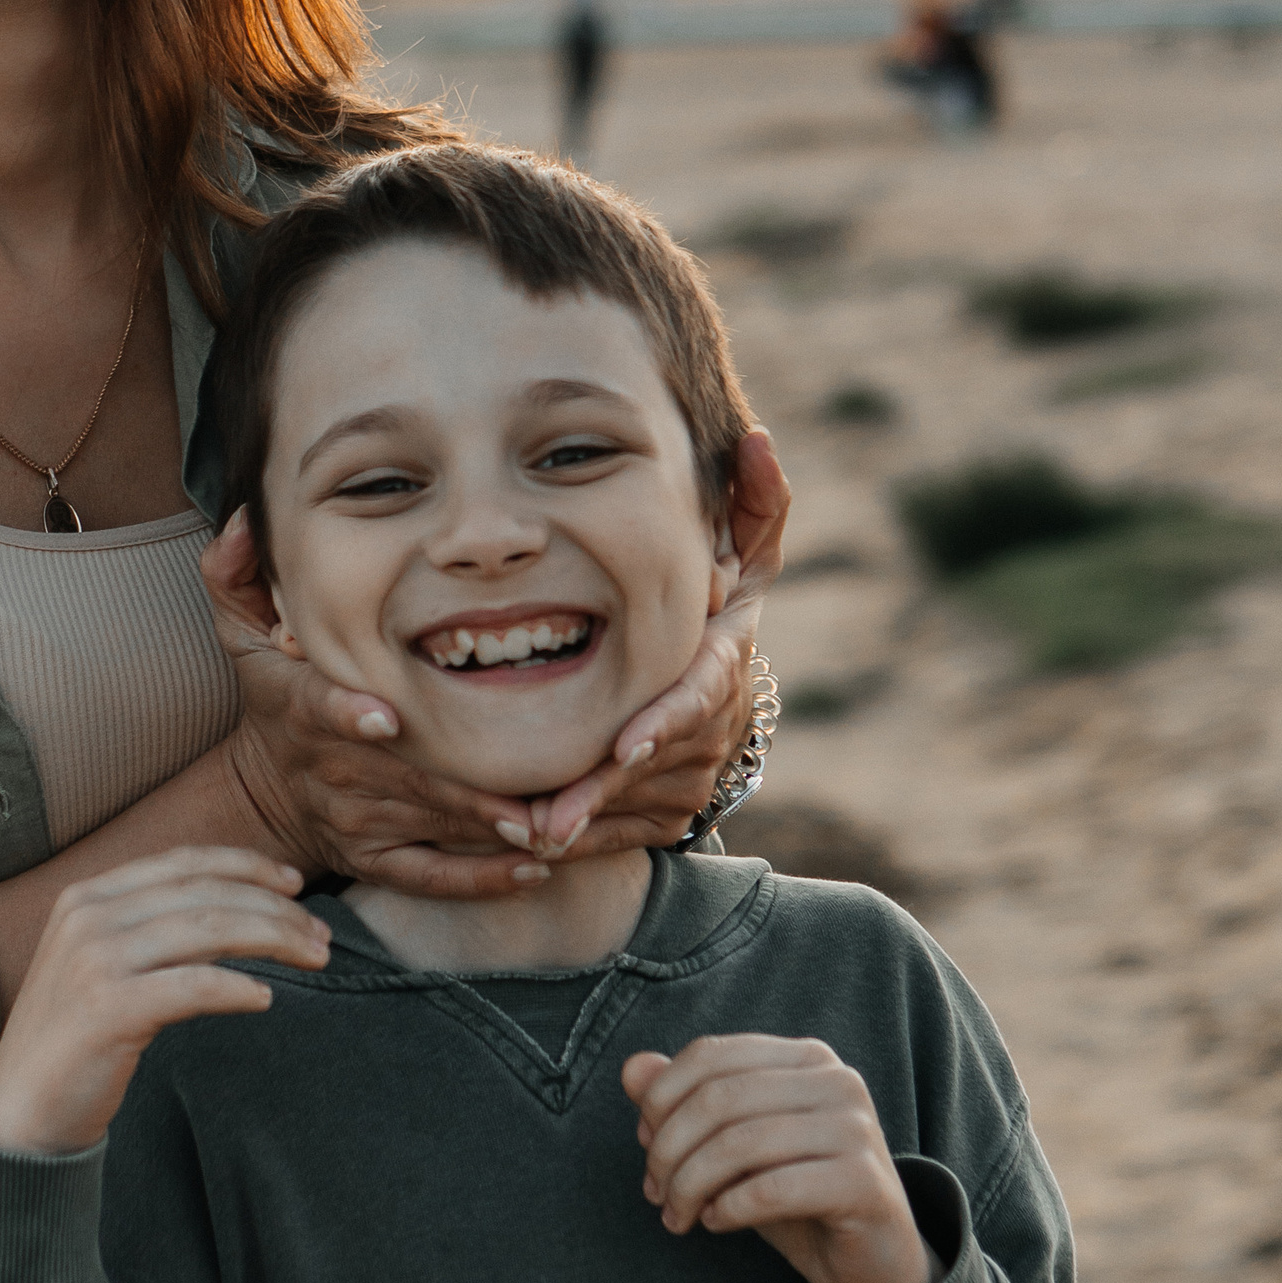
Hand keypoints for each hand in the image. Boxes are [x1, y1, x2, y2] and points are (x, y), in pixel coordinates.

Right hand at [0, 848, 320, 1156]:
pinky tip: (265, 999)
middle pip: (204, 894)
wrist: (20, 1115)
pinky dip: (237, 988)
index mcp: (86, 896)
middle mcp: (87, 917)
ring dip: (272, 939)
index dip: (246, 866)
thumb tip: (233, 910)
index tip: (294, 883)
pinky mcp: (108, 1009)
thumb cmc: (74, 1043)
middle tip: (321, 934)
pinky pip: (193, 986)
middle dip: (274, 908)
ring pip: (207, 931)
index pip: (181, 863)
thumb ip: (147, 929)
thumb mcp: (99, 965)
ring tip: (313, 958)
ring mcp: (94, 961)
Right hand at [202, 517, 553, 899]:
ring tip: (549, 829)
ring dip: (488, 829)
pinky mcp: (378, 860)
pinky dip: (480, 878)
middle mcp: (335, 771)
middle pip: (401, 779)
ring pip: (429, 826)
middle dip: (461, 788)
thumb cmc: (271, 699)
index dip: (348, 716)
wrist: (265, 792)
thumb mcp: (238, 631)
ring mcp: (359, 821)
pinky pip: (431, 876)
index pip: (320, 710)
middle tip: (525, 794)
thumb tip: (247, 519)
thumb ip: (234, 572)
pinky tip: (531, 869)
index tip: (386, 720)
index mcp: (303, 710)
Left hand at [515, 428, 791, 861]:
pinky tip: (522, 841)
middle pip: (654, 769)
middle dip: (600, 793)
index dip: (663, 722)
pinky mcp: (663, 817)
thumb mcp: (740, 550)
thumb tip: (762, 440)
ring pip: (627, 808)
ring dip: (575, 820)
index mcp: (722, 664)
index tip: (623, 744)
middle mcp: (713, 730)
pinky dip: (572, 840)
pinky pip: (613, 836)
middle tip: (549, 816)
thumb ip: (756, 501)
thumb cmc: (709, 603)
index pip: (697, 696)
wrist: (710, 688)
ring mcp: (691, 780)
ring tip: (519, 828)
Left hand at [620, 1033, 941, 1282]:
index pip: (709, 1056)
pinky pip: (772, 1187)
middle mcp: (836, 1080)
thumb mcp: (732, 1148)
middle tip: (656, 1193)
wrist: (872, 1262)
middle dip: (670, 1149)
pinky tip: (716, 1222)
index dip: (661, 1099)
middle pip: (718, 1098)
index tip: (644, 1145)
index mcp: (804, 1058)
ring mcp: (856, 1128)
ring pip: (740, 1143)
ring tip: (679, 1216)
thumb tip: (630, 1069)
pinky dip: (729, 1207)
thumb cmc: (795, 1195)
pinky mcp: (864, 1182)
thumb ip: (684, 1103)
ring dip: (691, 1185)